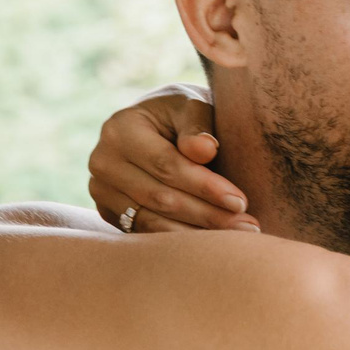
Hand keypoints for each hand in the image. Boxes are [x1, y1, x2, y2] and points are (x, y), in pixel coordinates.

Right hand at [87, 87, 256, 232]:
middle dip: (207, 214)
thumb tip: (205, 150)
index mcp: (120, 129)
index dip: (204, 185)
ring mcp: (102, 191)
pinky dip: (181, 240)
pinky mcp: (110, 213)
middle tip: (248, 226)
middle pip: (160, 197)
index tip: (239, 201)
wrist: (158, 126)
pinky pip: (147, 232)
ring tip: (238, 237)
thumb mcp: (192, 107)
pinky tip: (212, 242)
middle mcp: (102, 161)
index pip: (166, 164)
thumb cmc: (183, 116)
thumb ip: (198, 125)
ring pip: (153, 221)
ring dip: (197, 234)